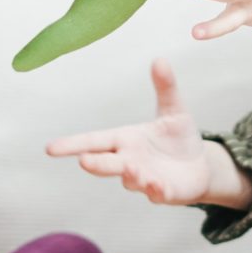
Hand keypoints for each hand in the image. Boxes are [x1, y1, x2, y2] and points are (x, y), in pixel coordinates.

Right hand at [46, 58, 251, 209]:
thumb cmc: (179, 138)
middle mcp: (130, 161)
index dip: (72, 144)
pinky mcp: (162, 192)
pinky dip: (154, 190)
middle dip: (96, 163)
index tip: (50, 148)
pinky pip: (155, 193)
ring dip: (130, 175)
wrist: (201, 166)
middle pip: (107, 163)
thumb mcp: (174, 110)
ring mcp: (144, 179)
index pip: (95, 141)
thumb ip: (165, 87)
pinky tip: (155, 185)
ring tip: (131, 169)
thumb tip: (160, 59)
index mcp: (126, 139)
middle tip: (84, 161)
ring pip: (130, 180)